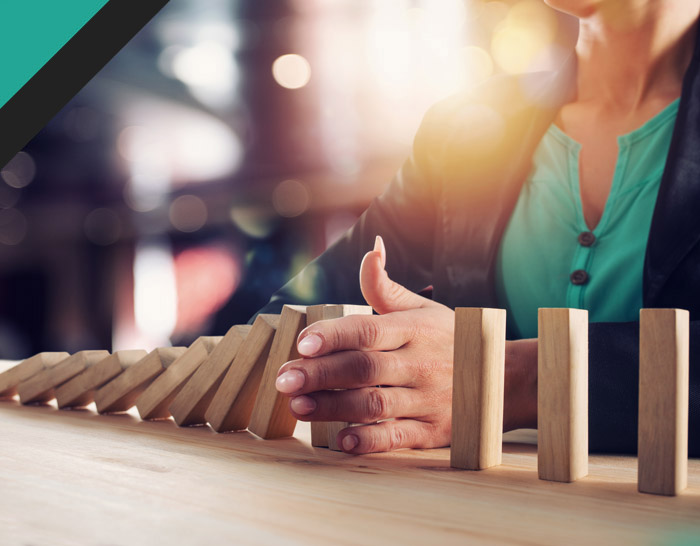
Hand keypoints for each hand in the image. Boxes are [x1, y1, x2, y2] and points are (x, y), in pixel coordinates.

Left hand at [275, 236, 537, 453]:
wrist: (503, 379)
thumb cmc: (450, 339)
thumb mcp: (423, 309)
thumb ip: (386, 286)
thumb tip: (371, 247)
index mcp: (415, 330)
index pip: (369, 330)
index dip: (334, 336)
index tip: (302, 343)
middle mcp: (421, 364)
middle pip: (363, 369)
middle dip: (320, 375)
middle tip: (283, 379)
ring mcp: (428, 399)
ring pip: (375, 404)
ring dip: (333, 407)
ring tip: (297, 406)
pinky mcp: (432, 430)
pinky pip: (398, 438)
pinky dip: (369, 440)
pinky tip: (340, 439)